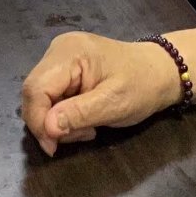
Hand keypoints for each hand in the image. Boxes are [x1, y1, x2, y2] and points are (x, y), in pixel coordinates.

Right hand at [20, 32, 183, 156]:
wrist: (161, 72)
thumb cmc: (142, 85)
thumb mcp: (114, 104)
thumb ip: (79, 114)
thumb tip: (47, 127)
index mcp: (70, 52)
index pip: (35, 88)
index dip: (38, 120)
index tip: (54, 146)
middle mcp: (59, 50)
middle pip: (34, 92)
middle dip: (50, 123)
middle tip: (80, 136)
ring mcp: (61, 58)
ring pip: (41, 98)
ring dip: (58, 121)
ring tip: (87, 128)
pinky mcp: (65, 69)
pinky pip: (52, 96)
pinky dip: (63, 115)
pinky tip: (84, 120)